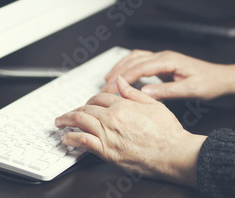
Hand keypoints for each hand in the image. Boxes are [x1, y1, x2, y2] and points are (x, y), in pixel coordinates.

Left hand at [55, 76, 205, 187]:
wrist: (174, 153)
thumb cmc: (168, 132)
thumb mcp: (153, 104)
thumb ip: (133, 92)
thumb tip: (120, 82)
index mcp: (123, 105)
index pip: (99, 98)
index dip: (91, 101)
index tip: (88, 105)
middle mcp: (113, 118)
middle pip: (87, 109)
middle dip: (75, 110)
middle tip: (68, 114)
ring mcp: (108, 135)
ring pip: (81, 122)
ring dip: (67, 121)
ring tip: (60, 122)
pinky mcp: (107, 152)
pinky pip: (83, 141)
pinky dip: (71, 138)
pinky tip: (66, 138)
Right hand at [103, 50, 234, 100]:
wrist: (224, 79)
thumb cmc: (210, 83)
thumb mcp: (190, 90)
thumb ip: (167, 91)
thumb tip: (144, 92)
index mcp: (169, 60)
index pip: (139, 68)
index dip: (123, 79)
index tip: (111, 89)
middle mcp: (164, 56)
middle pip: (133, 62)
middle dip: (117, 74)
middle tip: (104, 88)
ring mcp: (163, 58)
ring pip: (135, 58)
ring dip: (120, 68)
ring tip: (107, 80)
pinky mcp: (164, 63)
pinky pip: (141, 61)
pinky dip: (129, 66)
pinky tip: (123, 74)